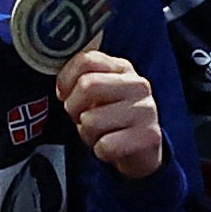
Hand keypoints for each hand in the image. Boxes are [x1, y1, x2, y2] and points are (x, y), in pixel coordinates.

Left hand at [55, 43, 163, 177]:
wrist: (142, 150)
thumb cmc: (111, 119)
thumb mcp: (96, 93)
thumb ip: (80, 80)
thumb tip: (61, 87)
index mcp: (122, 68)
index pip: (86, 60)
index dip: (65, 80)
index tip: (65, 95)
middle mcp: (138, 84)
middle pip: (88, 85)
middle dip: (74, 108)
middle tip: (80, 118)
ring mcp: (146, 110)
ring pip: (92, 120)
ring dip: (87, 133)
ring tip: (100, 134)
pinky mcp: (150, 136)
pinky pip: (106, 145)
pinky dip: (101, 151)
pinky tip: (111, 147)